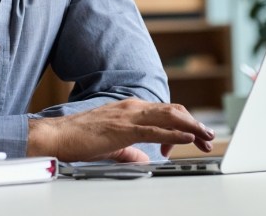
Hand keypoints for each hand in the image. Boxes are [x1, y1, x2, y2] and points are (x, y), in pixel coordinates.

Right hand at [27, 98, 213, 161]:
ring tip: (206, 136)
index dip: (183, 124)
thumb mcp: (112, 145)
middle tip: (208, 137)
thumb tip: (145, 159)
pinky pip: (155, 129)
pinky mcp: (123, 128)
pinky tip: (187, 138)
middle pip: (173, 112)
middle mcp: (132, 107)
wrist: (57, 136)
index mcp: (130, 109)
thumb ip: (130, 150)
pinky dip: (174, 133)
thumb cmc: (79, 139)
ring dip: (191, 127)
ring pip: (169, 117)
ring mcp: (128, 116)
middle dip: (194, 124)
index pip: (165, 113)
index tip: (194, 138)